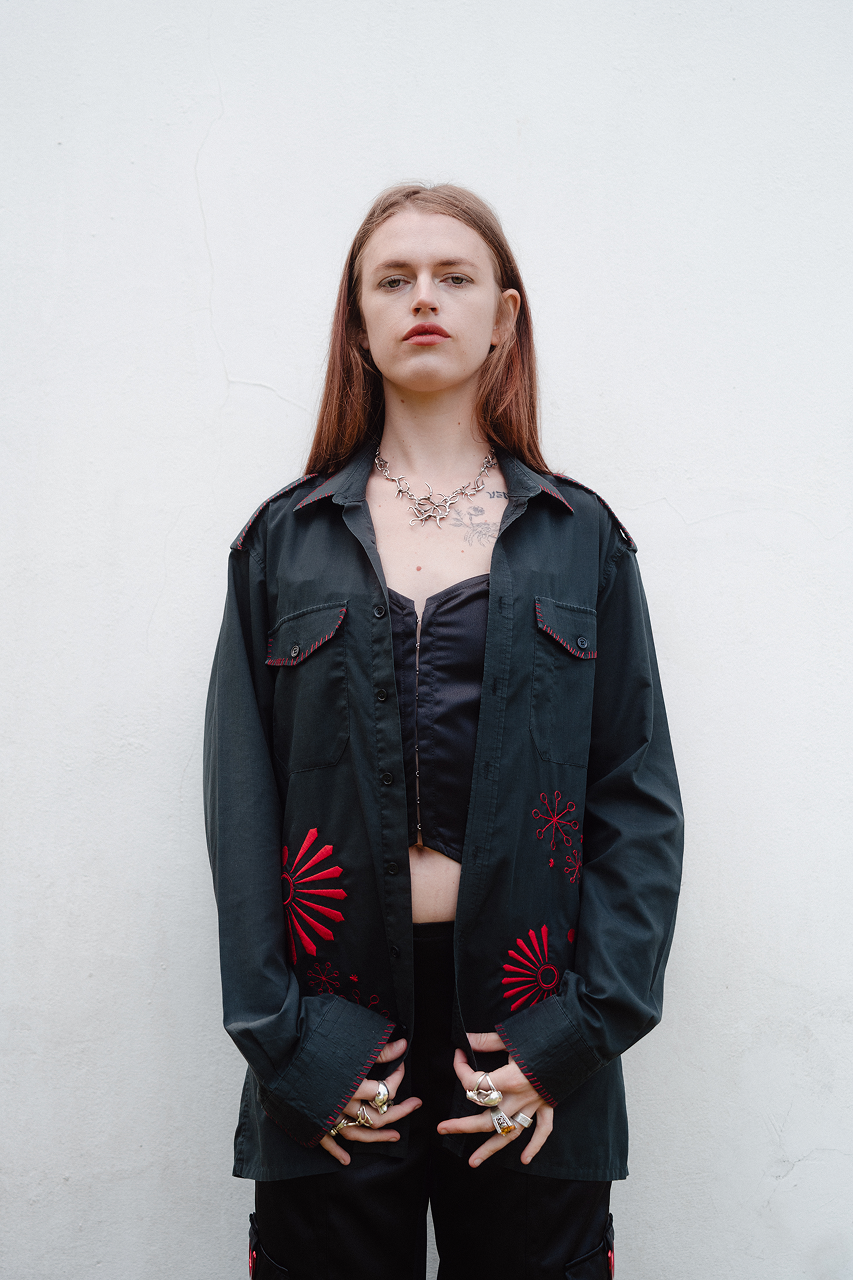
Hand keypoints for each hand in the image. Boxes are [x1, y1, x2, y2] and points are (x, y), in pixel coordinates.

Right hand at [319, 1039, 421, 1166]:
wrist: (277, 1047)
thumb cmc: (313, 1038)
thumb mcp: (349, 1039)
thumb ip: (377, 1048)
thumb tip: (403, 1044)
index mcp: (352, 1084)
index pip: (385, 1089)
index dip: (397, 1076)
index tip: (400, 1062)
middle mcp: (341, 1103)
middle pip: (377, 1118)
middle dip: (400, 1112)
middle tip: (416, 1104)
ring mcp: (326, 1114)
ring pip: (357, 1134)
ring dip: (377, 1137)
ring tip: (394, 1136)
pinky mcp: (311, 1120)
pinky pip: (326, 1141)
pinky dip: (336, 1152)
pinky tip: (346, 1160)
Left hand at [437, 1033, 553, 1168]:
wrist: (575, 1040)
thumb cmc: (543, 1036)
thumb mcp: (512, 1036)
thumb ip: (487, 1041)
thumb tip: (466, 1039)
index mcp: (510, 1080)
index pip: (476, 1084)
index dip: (461, 1069)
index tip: (459, 1055)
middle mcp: (520, 1098)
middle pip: (486, 1119)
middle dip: (462, 1125)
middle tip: (441, 1128)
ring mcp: (534, 1105)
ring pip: (508, 1133)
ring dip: (490, 1148)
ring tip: (472, 1162)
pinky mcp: (547, 1106)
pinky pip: (542, 1131)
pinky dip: (535, 1146)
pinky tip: (524, 1159)